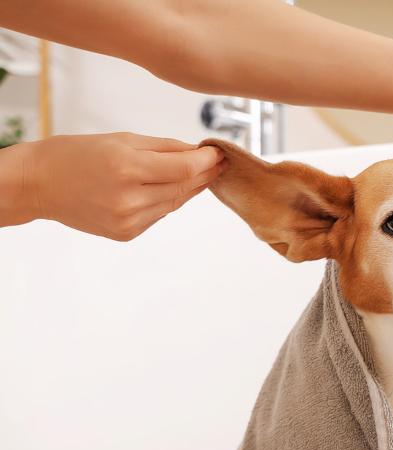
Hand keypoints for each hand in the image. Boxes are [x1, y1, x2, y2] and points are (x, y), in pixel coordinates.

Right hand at [19, 133, 225, 240]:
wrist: (40, 184)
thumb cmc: (76, 155)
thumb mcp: (121, 139)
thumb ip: (164, 147)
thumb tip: (197, 152)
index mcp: (127, 168)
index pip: (186, 168)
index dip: (208, 161)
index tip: (219, 152)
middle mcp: (130, 199)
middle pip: (185, 187)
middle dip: (205, 174)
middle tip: (219, 163)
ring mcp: (129, 220)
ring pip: (175, 203)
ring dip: (189, 188)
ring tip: (200, 174)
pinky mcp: (127, 233)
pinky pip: (159, 215)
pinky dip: (167, 201)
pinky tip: (167, 189)